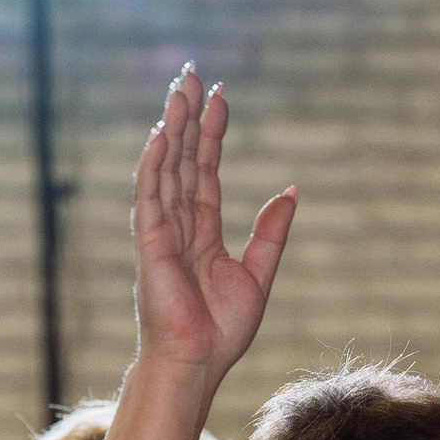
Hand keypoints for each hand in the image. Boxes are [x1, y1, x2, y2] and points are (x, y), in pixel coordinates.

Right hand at [130, 65, 295, 384]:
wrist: (198, 364)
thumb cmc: (221, 332)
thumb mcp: (258, 275)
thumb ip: (271, 233)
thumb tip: (290, 190)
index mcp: (202, 233)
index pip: (204, 172)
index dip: (211, 135)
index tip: (220, 98)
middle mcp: (178, 227)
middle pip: (181, 160)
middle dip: (186, 118)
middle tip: (192, 76)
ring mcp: (161, 234)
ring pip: (165, 170)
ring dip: (170, 129)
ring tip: (178, 90)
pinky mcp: (150, 246)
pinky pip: (149, 199)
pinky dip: (153, 166)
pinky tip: (160, 135)